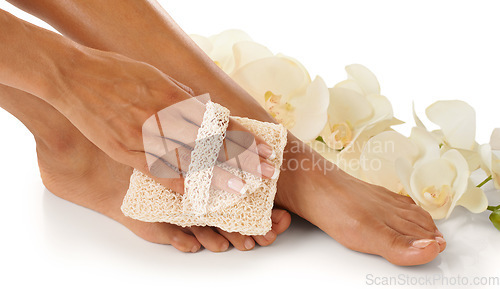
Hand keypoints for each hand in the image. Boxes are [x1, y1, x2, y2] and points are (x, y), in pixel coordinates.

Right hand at [50, 47, 276, 193]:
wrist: (73, 77)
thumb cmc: (116, 72)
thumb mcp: (156, 76)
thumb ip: (181, 97)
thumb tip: (204, 111)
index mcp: (175, 98)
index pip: (219, 123)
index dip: (245, 138)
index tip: (266, 150)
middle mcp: (164, 118)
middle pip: (210, 145)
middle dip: (242, 161)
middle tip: (267, 175)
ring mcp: (144, 137)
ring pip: (188, 162)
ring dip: (217, 177)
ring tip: (241, 189)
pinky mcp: (125, 151)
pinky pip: (157, 172)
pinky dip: (178, 183)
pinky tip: (197, 194)